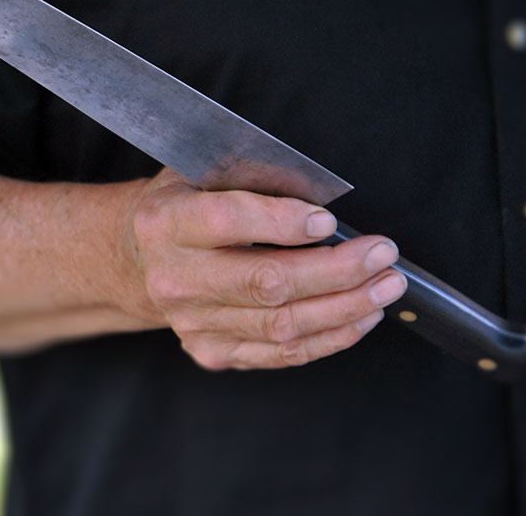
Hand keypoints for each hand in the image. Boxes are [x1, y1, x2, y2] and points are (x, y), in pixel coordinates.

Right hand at [118, 168, 406, 369]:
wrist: (140, 260)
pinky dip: (330, 337)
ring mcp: (192, 322)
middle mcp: (176, 277)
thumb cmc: (185, 205)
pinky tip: (361, 316)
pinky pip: (281, 353)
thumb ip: (251, 178)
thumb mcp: (202, 171)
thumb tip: (320, 196)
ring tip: (386, 286)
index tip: (329, 222)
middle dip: (336, 271)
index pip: (228, 221)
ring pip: (281, 325)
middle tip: (383, 255)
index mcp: (167, 221)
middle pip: (266, 282)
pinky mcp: (211, 351)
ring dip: (345, 307)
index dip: (282, 223)